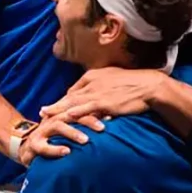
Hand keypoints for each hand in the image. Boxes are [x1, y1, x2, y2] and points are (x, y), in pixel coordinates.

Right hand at [18, 112, 103, 166]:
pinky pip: (44, 147)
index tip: (111, 116)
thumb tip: (108, 124)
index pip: (80, 109)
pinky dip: (55, 149)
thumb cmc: (53, 140)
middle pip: (71, 114)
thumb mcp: (69, 131)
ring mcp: (42, 132)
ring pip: (58, 127)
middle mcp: (53, 120)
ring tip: (86, 140)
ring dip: (73, 132)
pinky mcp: (34, 145)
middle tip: (103, 127)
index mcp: (62, 115)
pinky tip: (67, 152)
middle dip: (87, 120)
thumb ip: (84, 126)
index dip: (95, 112)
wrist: (24, 148)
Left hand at [40, 67, 163, 122]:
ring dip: (58, 109)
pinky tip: (65, 116)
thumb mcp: (115, 81)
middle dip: (55, 104)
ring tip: (45, 115)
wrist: (149, 86)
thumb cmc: (135, 84)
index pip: (75, 89)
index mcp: (94, 76)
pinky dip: (75, 112)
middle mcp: (92, 82)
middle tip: (42, 111)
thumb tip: (98, 100)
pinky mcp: (104, 102)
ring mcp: (97, 92)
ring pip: (73, 102)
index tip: (56, 107)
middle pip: (69, 95)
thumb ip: (103, 88)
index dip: (64, 99)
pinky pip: (86, 108)